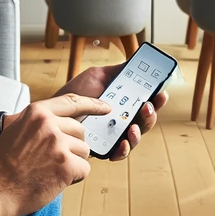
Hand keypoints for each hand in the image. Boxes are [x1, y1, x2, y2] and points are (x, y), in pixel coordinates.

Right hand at [0, 97, 99, 215]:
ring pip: (84, 151)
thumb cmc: (5, 164)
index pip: (72, 102)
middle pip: (80, 131)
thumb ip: (41, 122)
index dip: (92, 104)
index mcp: (37, 113)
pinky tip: (56, 180)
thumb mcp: (18, 130)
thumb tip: (66, 122)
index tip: (105, 107)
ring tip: (51, 171)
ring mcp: (58, 144)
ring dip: (73, 163)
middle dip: (73, 147)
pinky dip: (74, 177)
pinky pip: (84, 169)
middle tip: (53, 160)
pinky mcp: (66, 165)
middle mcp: (48, 124)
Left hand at [49, 63, 165, 160]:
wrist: (53, 111)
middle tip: (147, 106)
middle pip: (145, 119)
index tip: (161, 92)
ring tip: (133, 127)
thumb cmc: (74, 94)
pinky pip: (119, 153)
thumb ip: (116, 71)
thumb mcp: (96, 76)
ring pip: (136, 137)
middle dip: (151, 114)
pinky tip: (122, 142)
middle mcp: (122, 119)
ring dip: (139, 132)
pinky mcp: (104, 148)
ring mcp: (114, 134)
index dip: (157, 98)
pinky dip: (124, 149)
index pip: (146, 101)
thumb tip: (135, 63)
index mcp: (123, 102)